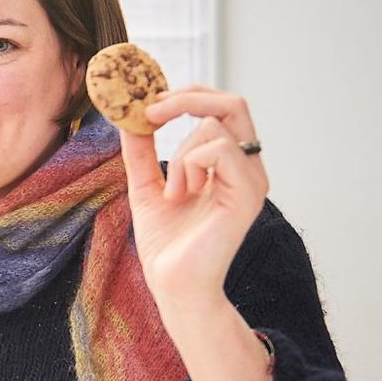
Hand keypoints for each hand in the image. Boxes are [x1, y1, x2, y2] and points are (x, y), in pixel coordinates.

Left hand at [119, 86, 268, 314]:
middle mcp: (247, 167)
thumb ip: (141, 152)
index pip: (221, 108)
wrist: (173, 284)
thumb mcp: (145, 186)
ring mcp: (252, 179)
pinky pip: (219, 149)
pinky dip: (188, 164)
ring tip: (172, 191)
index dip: (187, 95)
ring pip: (216, 126)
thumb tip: (129, 116)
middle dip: (187, 98)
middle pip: (233, 103)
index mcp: (229, 163)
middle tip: (150, 111)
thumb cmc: (166, 244)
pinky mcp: (248, 193)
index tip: (149, 103)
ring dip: (179, 154)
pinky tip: (181, 195)